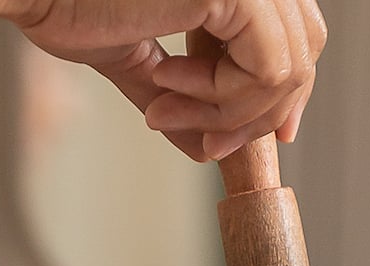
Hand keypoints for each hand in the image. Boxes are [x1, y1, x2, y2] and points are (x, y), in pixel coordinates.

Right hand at [6, 0, 325, 160]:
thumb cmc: (64, 2)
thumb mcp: (137, 54)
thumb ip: (180, 93)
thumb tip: (203, 147)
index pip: (297, 31)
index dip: (286, 90)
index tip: (264, 135)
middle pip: (306, 48)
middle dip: (261, 112)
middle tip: (212, 146)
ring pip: (286, 70)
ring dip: (228, 112)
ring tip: (165, 108)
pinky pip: (267, 71)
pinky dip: (222, 98)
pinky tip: (167, 83)